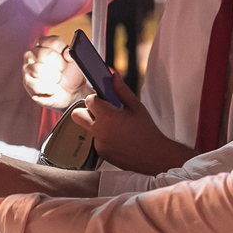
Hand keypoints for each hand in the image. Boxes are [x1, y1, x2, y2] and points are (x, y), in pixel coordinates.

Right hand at [23, 35, 88, 109]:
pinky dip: (50, 89)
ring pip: (41, 70)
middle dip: (60, 66)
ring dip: (54, 78)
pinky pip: (38, 85)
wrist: (69, 92)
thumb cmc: (70, 74)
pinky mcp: (27, 82)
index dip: (64, 53)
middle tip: (62, 71)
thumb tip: (67, 52)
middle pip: (48, 55)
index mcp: (43, 43)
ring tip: (57, 80)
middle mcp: (32, 53)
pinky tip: (52, 88)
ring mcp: (27, 67)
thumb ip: (72, 53)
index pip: (54, 42)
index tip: (66, 59)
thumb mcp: (75, 61)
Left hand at [71, 71, 194, 175]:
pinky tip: (118, 138)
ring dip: (97, 124)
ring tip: (114, 126)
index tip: (105, 100)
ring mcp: (98, 143)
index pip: (89, 100)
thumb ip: (121, 90)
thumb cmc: (148, 132)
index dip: (97, 98)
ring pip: (88, 128)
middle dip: (87, 110)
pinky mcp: (100, 153)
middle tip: (102, 112)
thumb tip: (113, 76)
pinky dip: (104, 137)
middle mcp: (99, 131)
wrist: (154, 156)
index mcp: (108, 116)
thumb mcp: (136, 107)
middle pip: (77, 115)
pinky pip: (96, 140)